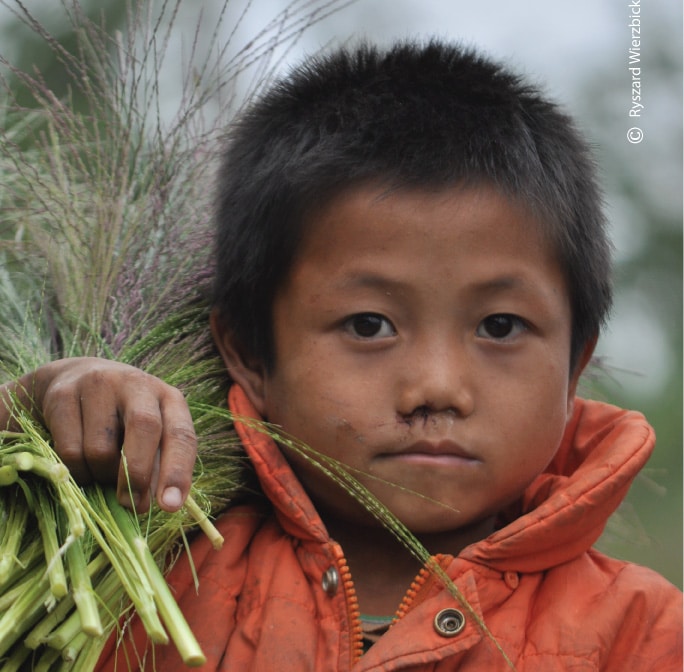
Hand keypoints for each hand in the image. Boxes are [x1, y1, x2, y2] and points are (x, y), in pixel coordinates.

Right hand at [1, 357, 196, 512]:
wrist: (72, 377)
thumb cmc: (121, 418)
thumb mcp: (149, 434)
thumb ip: (157, 464)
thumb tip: (153, 502)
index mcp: (167, 398)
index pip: (181, 433)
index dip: (178, 471)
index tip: (170, 505)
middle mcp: (136, 385)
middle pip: (144, 428)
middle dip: (138, 476)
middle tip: (133, 506)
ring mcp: (98, 385)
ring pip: (101, 449)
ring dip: (102, 477)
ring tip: (103, 474)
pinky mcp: (63, 395)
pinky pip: (69, 451)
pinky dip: (77, 472)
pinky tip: (81, 466)